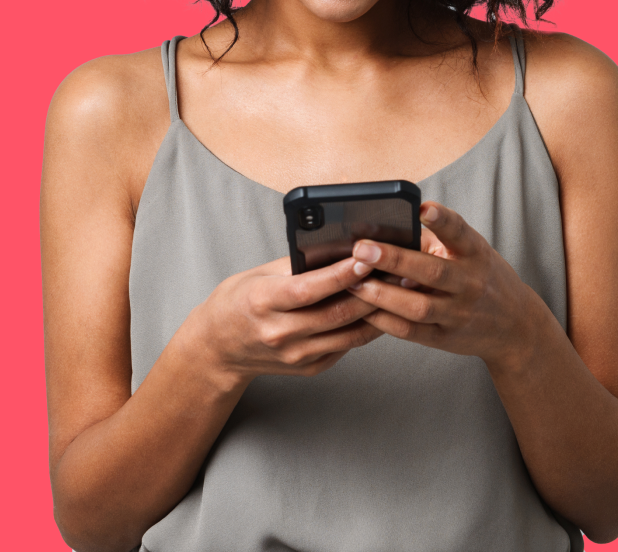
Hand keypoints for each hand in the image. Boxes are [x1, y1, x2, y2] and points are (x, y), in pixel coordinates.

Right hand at [177, 256, 382, 388]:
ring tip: (399, 289)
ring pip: (348, 334)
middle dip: (372, 291)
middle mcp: (280, 333)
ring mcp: (295, 355)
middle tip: (397, 271)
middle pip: (336, 313)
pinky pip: (345, 347)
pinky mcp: (308, 368)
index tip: (366, 257)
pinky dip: (365, 328)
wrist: (218, 348)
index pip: (309, 289)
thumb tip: (339, 250)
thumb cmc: (239, 302)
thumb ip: (298, 265)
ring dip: (377, 312)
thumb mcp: (260, 274)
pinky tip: (380, 310)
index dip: (341, 274)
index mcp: (263, 302)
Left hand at [348, 203, 542, 371]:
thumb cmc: (482, 276)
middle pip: (432, 272)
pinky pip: (411, 332)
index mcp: (475, 253)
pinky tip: (363, 309)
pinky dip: (385, 321)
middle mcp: (471, 283)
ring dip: (382, 295)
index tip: (423, 208)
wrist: (515, 325)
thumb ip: (434, 240)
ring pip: (418, 307)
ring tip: (353, 281)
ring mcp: (459, 314)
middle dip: (394, 260)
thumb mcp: (470, 251)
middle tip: (361, 249)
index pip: (460, 232)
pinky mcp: (446, 338)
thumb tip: (385, 228)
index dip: (442, 220)